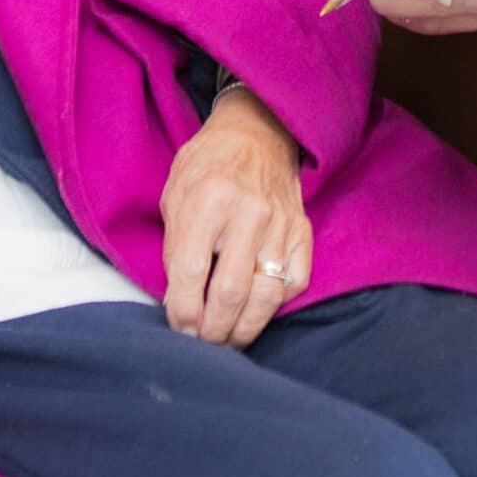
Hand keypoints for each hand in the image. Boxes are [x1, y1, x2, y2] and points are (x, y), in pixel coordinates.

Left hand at [159, 86, 311, 346]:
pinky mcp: (302, 232)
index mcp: (208, 199)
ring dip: (243, 329)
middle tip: (202, 342)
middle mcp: (248, 213)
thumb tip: (179, 300)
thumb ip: (175, 246)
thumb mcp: (174, 194)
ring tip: (227, 339)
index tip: (178, 328)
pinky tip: (256, 307)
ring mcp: (280, 224)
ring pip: (265, 297)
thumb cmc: (207, 166)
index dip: (181, 311)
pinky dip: (275, 305)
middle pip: (230, 292)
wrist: (257, 133)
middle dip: (212, 330)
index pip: (190, 273)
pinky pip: (294, 284)